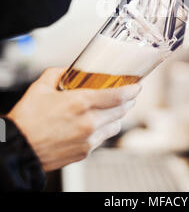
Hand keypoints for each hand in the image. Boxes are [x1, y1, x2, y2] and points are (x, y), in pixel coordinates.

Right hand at [7, 68, 140, 171]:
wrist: (18, 149)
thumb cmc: (28, 120)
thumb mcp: (41, 87)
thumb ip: (59, 73)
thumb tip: (70, 70)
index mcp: (81, 102)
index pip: (118, 96)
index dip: (132, 90)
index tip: (137, 86)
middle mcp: (89, 122)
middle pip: (122, 110)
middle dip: (129, 101)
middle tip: (129, 94)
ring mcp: (89, 139)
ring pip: (116, 125)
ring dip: (119, 115)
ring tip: (115, 108)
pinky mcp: (85, 152)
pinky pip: (104, 137)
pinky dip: (107, 128)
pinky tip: (100, 122)